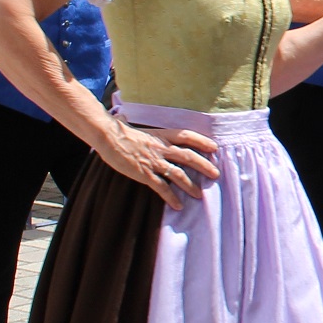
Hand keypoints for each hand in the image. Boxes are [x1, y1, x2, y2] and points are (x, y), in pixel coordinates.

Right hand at [100, 121, 218, 206]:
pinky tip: (178, 205)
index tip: (214, 147)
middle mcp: (161, 147)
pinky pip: (162, 188)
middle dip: (204, 166)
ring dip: (190, 185)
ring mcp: (154, 161)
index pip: (187, 136)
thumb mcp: (136, 127)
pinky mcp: (144, 174)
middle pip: (188, 156)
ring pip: (178, 174)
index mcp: (161, 135)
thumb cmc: (119, 132)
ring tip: (199, 195)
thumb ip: (140, 127)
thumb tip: (124, 116)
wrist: (107, 138)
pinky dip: (171, 197)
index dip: (202, 141)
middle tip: (215, 174)